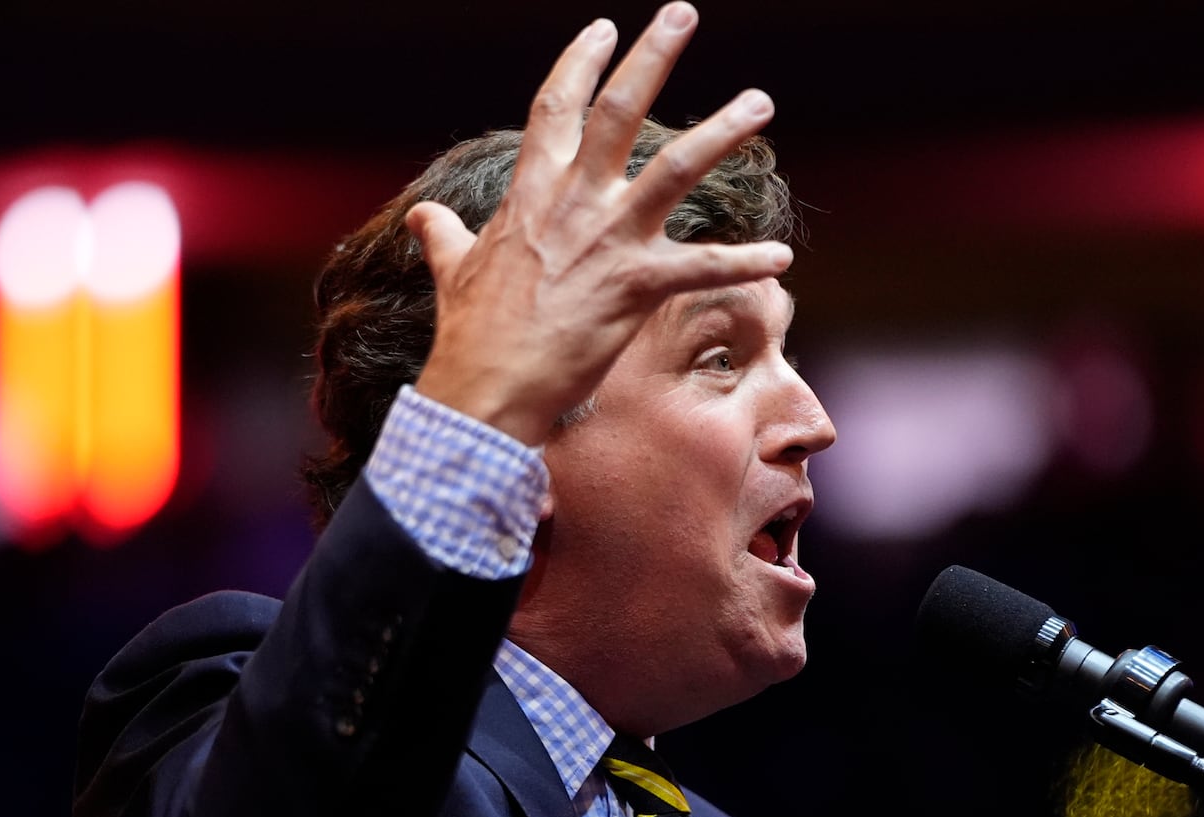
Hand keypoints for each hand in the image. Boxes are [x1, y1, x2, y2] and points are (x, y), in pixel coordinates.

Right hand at [407, 1, 792, 445]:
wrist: (485, 391)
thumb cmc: (470, 337)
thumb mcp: (452, 273)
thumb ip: (443, 237)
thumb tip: (422, 218)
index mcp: (531, 196)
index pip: (555, 111)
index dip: (579, 65)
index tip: (602, 29)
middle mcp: (573, 206)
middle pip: (618, 113)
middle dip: (653, 56)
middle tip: (682, 11)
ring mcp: (608, 242)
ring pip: (675, 170)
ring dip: (722, 133)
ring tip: (760, 102)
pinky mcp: (636, 287)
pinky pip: (702, 268)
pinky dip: (744, 263)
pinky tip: (781, 257)